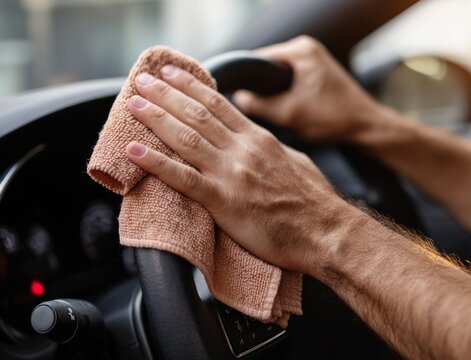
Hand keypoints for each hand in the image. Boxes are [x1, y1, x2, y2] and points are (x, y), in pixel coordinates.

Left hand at [124, 66, 353, 274]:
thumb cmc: (314, 202)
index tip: (172, 74)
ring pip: (186, 138)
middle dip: (165, 94)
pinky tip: (134, 152)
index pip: (219, 105)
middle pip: (197, 114)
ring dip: (156, 118)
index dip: (192, 87)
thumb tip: (260, 142)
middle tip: (142, 81)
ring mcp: (232, 174)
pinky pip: (183, 178)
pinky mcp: (224, 201)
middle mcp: (243, 150)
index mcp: (259, 139)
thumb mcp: (296, 162)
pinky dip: (156, 163)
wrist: (326, 231)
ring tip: (133, 105)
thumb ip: (271, 150)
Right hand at [233, 36, 380, 141]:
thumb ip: (260, 105)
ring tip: (279, 113)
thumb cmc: (336, 118)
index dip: (248, 82)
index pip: (258, 60)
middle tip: (263, 111)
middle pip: (268, 69)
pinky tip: (290, 112)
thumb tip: (238, 99)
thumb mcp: (291, 114)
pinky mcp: (317, 74)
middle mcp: (307, 49)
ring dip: (276, 96)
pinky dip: (287, 97)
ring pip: (279, 79)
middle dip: (263, 90)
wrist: (366, 127)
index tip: (241, 101)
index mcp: (301, 50)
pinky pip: (291, 83)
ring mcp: (313, 60)